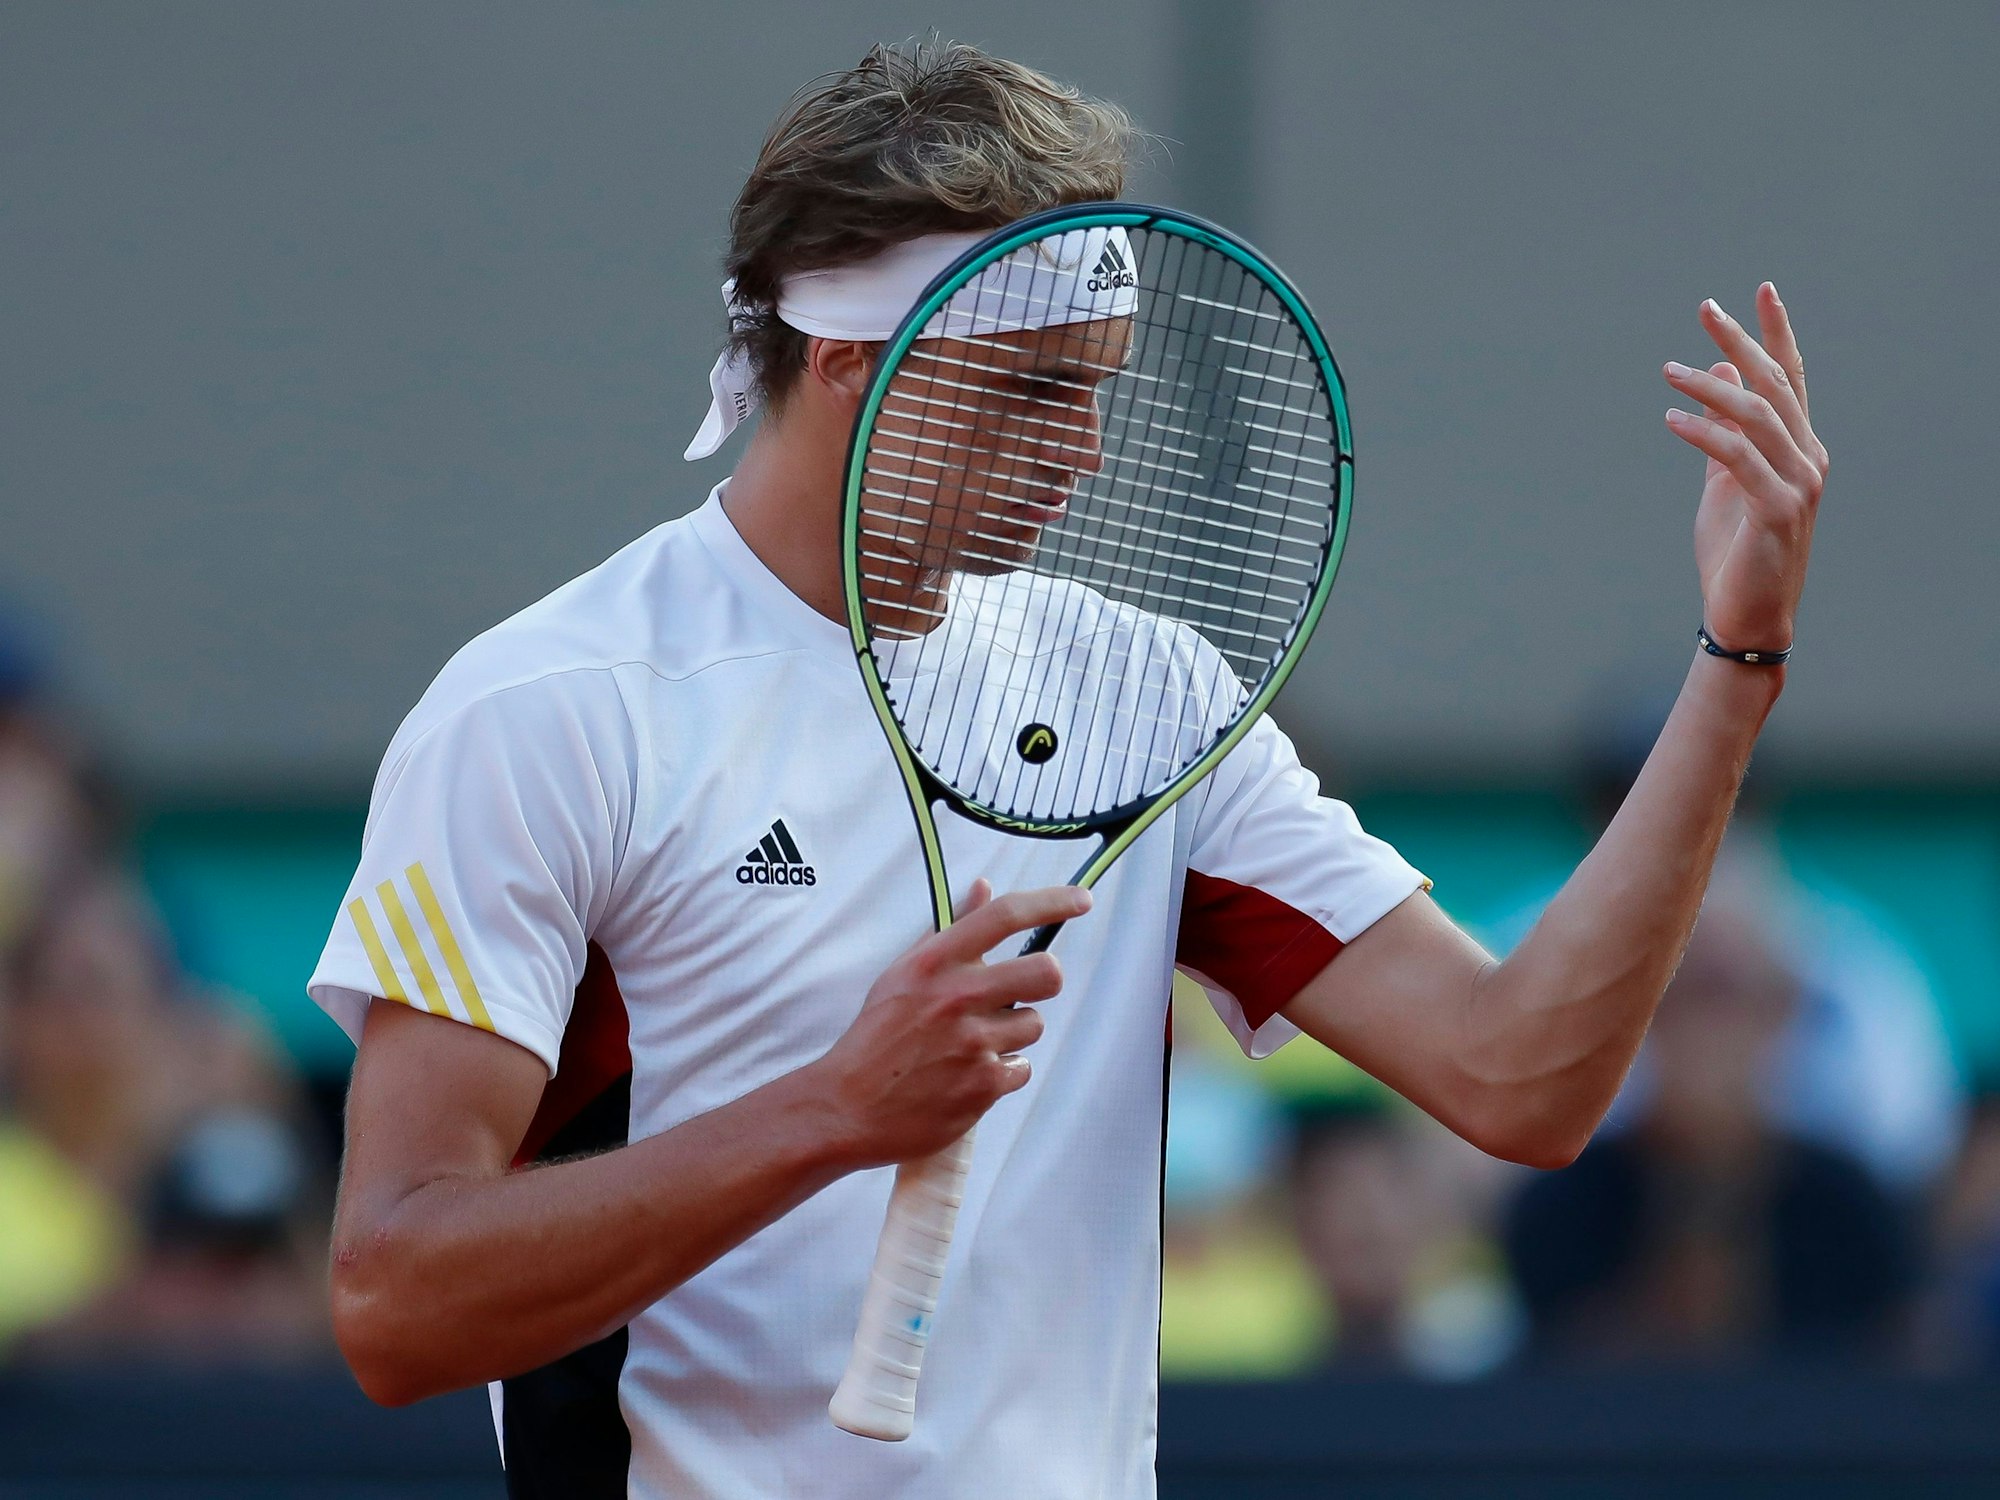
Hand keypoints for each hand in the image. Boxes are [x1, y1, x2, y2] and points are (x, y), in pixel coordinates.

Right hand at [812, 879, 1088, 1166]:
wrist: (847, 1107)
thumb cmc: (874, 1038)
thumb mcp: (903, 974)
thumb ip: (950, 932)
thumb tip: (984, 889)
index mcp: (935, 963)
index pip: (1004, 916)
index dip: (1052, 902)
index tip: (1081, 900)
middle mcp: (957, 996)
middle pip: (1046, 972)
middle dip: (1043, 980)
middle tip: (1022, 991)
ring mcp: (973, 1042)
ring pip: (1034, 1023)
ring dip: (1014, 1033)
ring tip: (974, 1043)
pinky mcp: (983, 1085)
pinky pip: (1022, 1066)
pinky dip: (1003, 1071)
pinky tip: (970, 1074)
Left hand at [1663, 285, 1829, 655]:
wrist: (1747, 614)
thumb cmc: (1735, 549)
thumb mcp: (1724, 481)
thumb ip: (1722, 431)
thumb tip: (1717, 377)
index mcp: (1799, 446)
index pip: (1792, 377)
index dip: (1777, 332)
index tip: (1761, 289)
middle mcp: (1809, 457)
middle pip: (1777, 384)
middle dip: (1741, 342)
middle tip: (1705, 308)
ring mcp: (1800, 483)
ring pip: (1757, 415)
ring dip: (1709, 387)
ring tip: (1668, 371)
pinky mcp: (1779, 510)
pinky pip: (1739, 458)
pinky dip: (1704, 433)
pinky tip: (1671, 419)